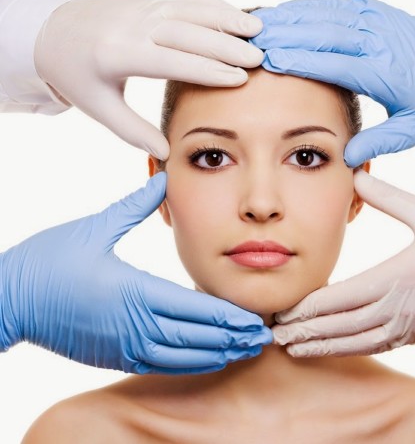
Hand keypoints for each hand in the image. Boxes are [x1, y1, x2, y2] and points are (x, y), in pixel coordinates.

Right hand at [0, 173, 270, 373]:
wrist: (7, 299)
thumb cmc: (47, 261)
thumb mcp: (93, 228)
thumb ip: (133, 205)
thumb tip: (161, 177)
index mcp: (133, 289)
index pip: (193, 307)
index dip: (227, 316)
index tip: (253, 318)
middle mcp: (134, 322)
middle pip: (195, 336)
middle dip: (231, 338)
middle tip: (262, 337)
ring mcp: (124, 344)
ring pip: (182, 356)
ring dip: (217, 354)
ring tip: (244, 350)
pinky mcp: (115, 354)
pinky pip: (161, 364)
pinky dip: (191, 363)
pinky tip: (209, 359)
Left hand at [34, 0, 263, 159]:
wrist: (52, 32)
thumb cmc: (79, 76)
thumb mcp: (100, 108)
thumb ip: (133, 132)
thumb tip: (166, 153)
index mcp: (118, 54)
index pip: (171, 60)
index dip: (208, 69)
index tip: (239, 79)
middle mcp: (132, 24)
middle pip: (188, 31)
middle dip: (227, 44)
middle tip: (259, 57)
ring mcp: (140, 5)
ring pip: (191, 7)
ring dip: (226, 16)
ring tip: (258, 30)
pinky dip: (214, 3)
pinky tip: (236, 14)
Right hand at [251, 0, 414, 166]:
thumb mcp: (413, 129)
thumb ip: (380, 143)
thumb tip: (348, 158)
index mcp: (384, 70)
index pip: (335, 62)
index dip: (300, 59)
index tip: (269, 60)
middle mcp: (377, 39)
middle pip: (323, 32)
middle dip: (284, 35)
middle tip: (250, 42)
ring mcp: (373, 19)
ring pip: (323, 14)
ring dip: (289, 18)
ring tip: (257, 26)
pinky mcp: (369, 9)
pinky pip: (331, 5)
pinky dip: (304, 8)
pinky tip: (281, 13)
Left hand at [272, 171, 414, 356]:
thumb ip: (390, 198)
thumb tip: (357, 175)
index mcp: (394, 278)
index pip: (338, 298)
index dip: (306, 307)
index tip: (281, 310)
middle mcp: (394, 308)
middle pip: (337, 325)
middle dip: (303, 330)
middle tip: (272, 333)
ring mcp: (403, 326)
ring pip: (351, 341)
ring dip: (318, 345)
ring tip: (290, 348)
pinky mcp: (411, 334)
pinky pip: (370, 346)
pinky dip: (344, 349)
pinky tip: (328, 349)